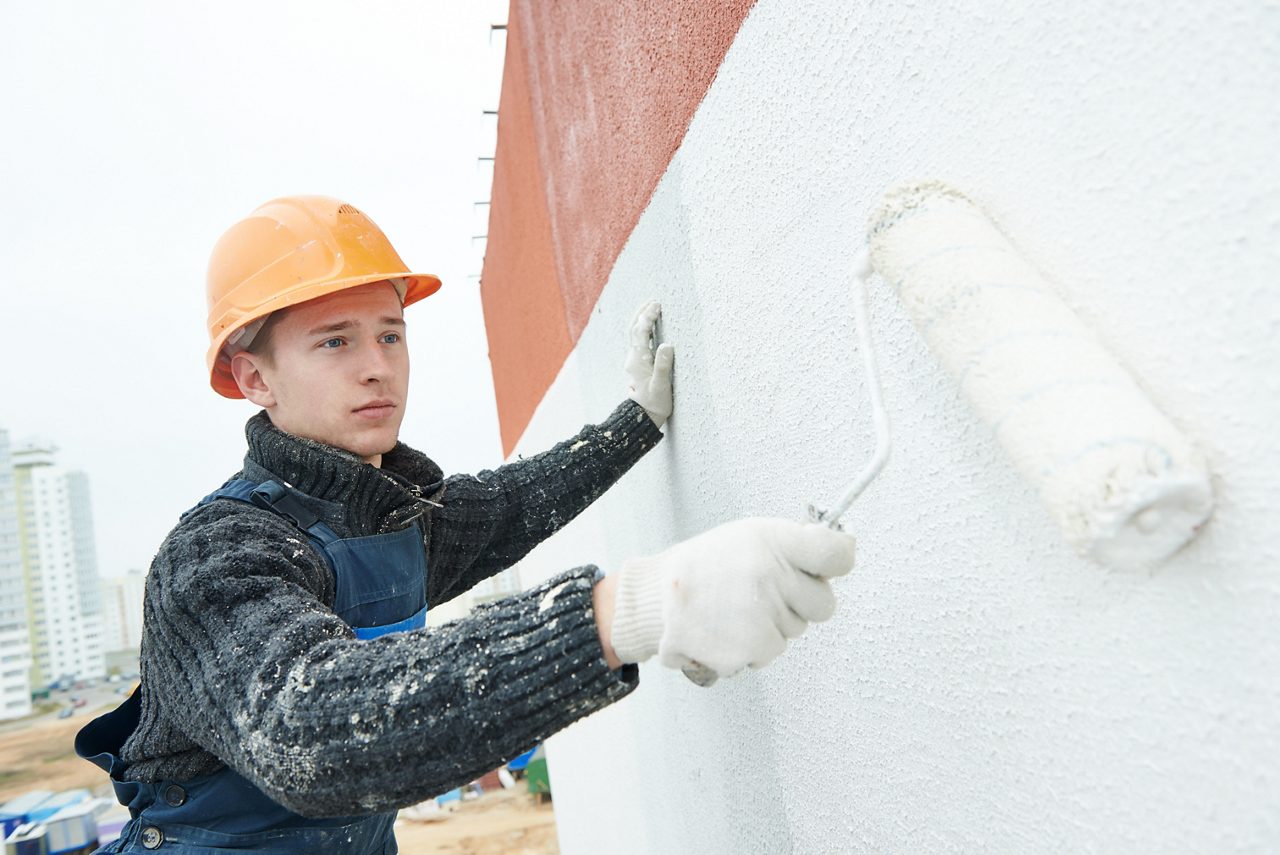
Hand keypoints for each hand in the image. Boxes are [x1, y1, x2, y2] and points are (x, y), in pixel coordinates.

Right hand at [608, 519, 855, 678]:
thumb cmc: (705, 565)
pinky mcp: (750, 649)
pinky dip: (752, 647)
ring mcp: (762, 615)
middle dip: (802, 601)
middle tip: (767, 592)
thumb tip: (840, 549)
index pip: (837, 553)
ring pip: (795, 631)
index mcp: (772, 541)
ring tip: (736, 608)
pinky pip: (771, 652)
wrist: (657, 598)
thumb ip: (791, 545)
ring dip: (773, 625)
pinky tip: (728, 628)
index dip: (839, 558)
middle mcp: (771, 576)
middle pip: (824, 603)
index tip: (832, 562)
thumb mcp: (748, 536)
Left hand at [624, 301, 673, 427]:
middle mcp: (633, 357)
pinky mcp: (638, 363)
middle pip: (633, 328)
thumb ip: (663, 365)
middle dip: (641, 312)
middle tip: (653, 301)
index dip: (648, 317)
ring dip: (641, 318)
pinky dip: (644, 328)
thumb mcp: (662, 385)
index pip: (640, 332)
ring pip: (634, 333)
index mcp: (638, 360)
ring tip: (652, 308)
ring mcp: (634, 360)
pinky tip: (652, 326)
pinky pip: (639, 340)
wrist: (644, 416)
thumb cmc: (655, 402)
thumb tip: (667, 345)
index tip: (657, 305)